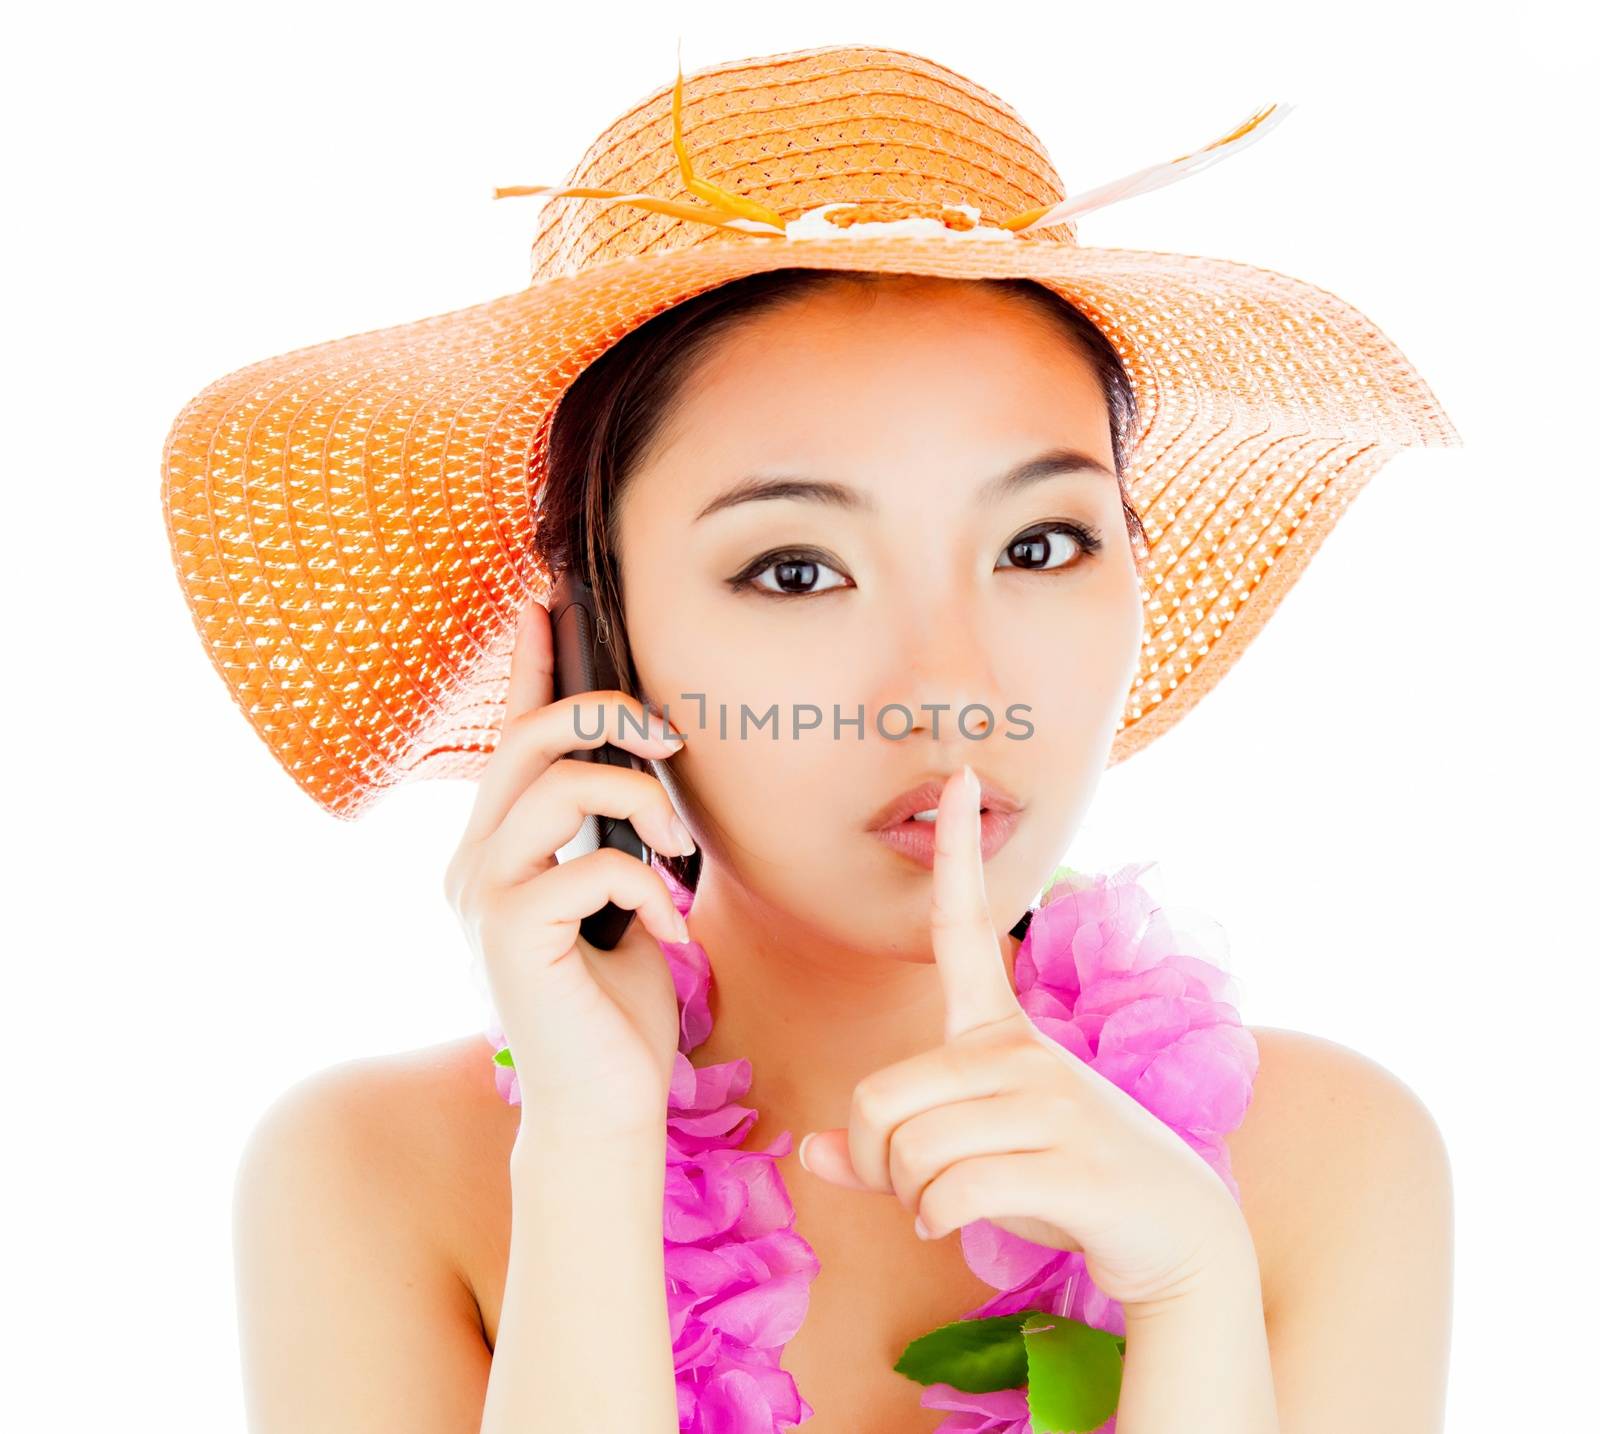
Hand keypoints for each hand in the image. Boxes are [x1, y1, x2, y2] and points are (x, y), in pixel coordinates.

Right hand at [443, 594, 696, 1146]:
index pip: (509, 732)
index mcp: (500, 846)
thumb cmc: (616, 1003)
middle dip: (610, 716)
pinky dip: (649, 887)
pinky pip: (589, 863)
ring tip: (676, 854)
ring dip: (640, 805)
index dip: (530, 659)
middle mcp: (474, 860)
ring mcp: (482, 894)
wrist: (603, 1104)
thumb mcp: (620, 897)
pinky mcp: (508, 933)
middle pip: (529, 736)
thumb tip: (642, 768)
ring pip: (556, 784)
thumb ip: (611, 835)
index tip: (546, 595)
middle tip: (670, 747)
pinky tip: (669, 930)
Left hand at [796, 765, 1250, 1313]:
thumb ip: (894, 1148)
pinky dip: (936, 1221)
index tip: (958, 775)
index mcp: (1001, 1032)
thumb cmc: (1066, 1186)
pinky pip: (950, 1192)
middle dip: (877, 1163)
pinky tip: (959, 1224)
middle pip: (880, 1100)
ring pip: (911, 1153)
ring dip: (911, 1201)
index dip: (958, 851)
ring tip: (951, 1207)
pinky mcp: (1071, 1163)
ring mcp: (1052, 1104)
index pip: (968, 926)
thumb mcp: (976, 1154)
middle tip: (913, 1190)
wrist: (1181, 1239)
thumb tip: (809, 1151)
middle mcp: (1024, 1053)